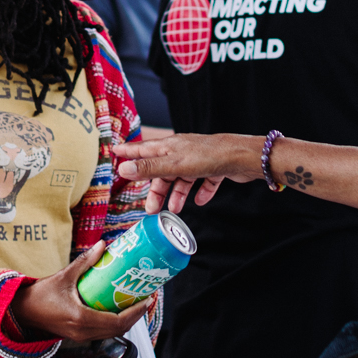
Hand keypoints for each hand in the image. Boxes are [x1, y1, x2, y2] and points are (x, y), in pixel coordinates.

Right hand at [6, 242, 151, 343]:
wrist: (21, 311)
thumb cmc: (40, 295)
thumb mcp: (64, 276)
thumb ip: (84, 262)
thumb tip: (102, 245)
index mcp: (81, 319)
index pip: (117, 321)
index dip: (135, 312)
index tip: (146, 300)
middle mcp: (83, 331)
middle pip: (118, 330)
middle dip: (135, 316)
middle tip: (145, 299)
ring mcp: (80, 336)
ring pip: (111, 333)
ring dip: (126, 320)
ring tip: (135, 303)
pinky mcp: (77, 335)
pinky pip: (102, 332)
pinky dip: (114, 323)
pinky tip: (117, 308)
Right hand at [113, 133, 262, 213]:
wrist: (243, 157)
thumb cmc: (209, 156)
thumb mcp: (174, 165)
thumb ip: (149, 168)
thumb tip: (123, 167)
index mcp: (170, 147)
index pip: (143, 149)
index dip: (128, 152)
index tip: (114, 152)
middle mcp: (182, 151)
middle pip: (162, 170)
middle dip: (156, 189)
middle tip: (150, 208)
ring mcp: (198, 159)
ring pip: (181, 178)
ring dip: (176, 195)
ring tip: (174, 211)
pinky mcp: (214, 168)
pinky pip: (203, 182)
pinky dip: (199, 192)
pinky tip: (200, 201)